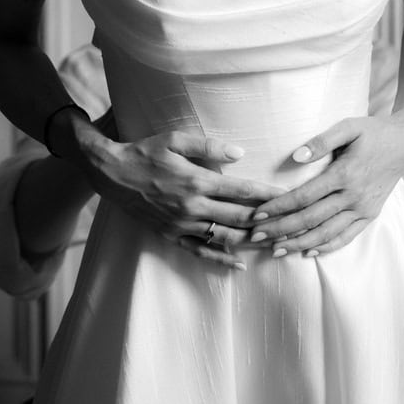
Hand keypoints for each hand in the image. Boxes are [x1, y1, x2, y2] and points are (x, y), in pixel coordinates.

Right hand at [78, 126, 281, 270]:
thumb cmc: (145, 152)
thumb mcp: (174, 139)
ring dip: (250, 241)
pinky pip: (200, 252)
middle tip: (291, 224)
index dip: (267, 194)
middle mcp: (192, 207)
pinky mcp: (171, 235)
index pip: (241, 190)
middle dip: (267, 222)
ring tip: (275, 243)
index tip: (288, 196)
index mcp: (196, 181)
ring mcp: (181, 225)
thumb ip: (208, 146)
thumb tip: (239, 153)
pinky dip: (221, 260)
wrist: (111, 174)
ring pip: (224, 237)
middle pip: (238, 217)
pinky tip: (240, 264)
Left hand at [249, 109, 403, 257]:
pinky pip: (346, 237)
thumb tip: (295, 157)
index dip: (279, 207)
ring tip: (275, 250)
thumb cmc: (373, 131)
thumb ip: (321, 141)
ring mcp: (363, 208)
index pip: (304, 197)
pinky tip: (308, 251)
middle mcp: (354, 196)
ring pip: (326, 233)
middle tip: (255, 237)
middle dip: (280, 230)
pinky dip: (327, 247)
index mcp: (345, 174)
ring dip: (299, 243)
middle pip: (310, 219)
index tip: (258, 214)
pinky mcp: (370, 215)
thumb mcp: (349, 126)